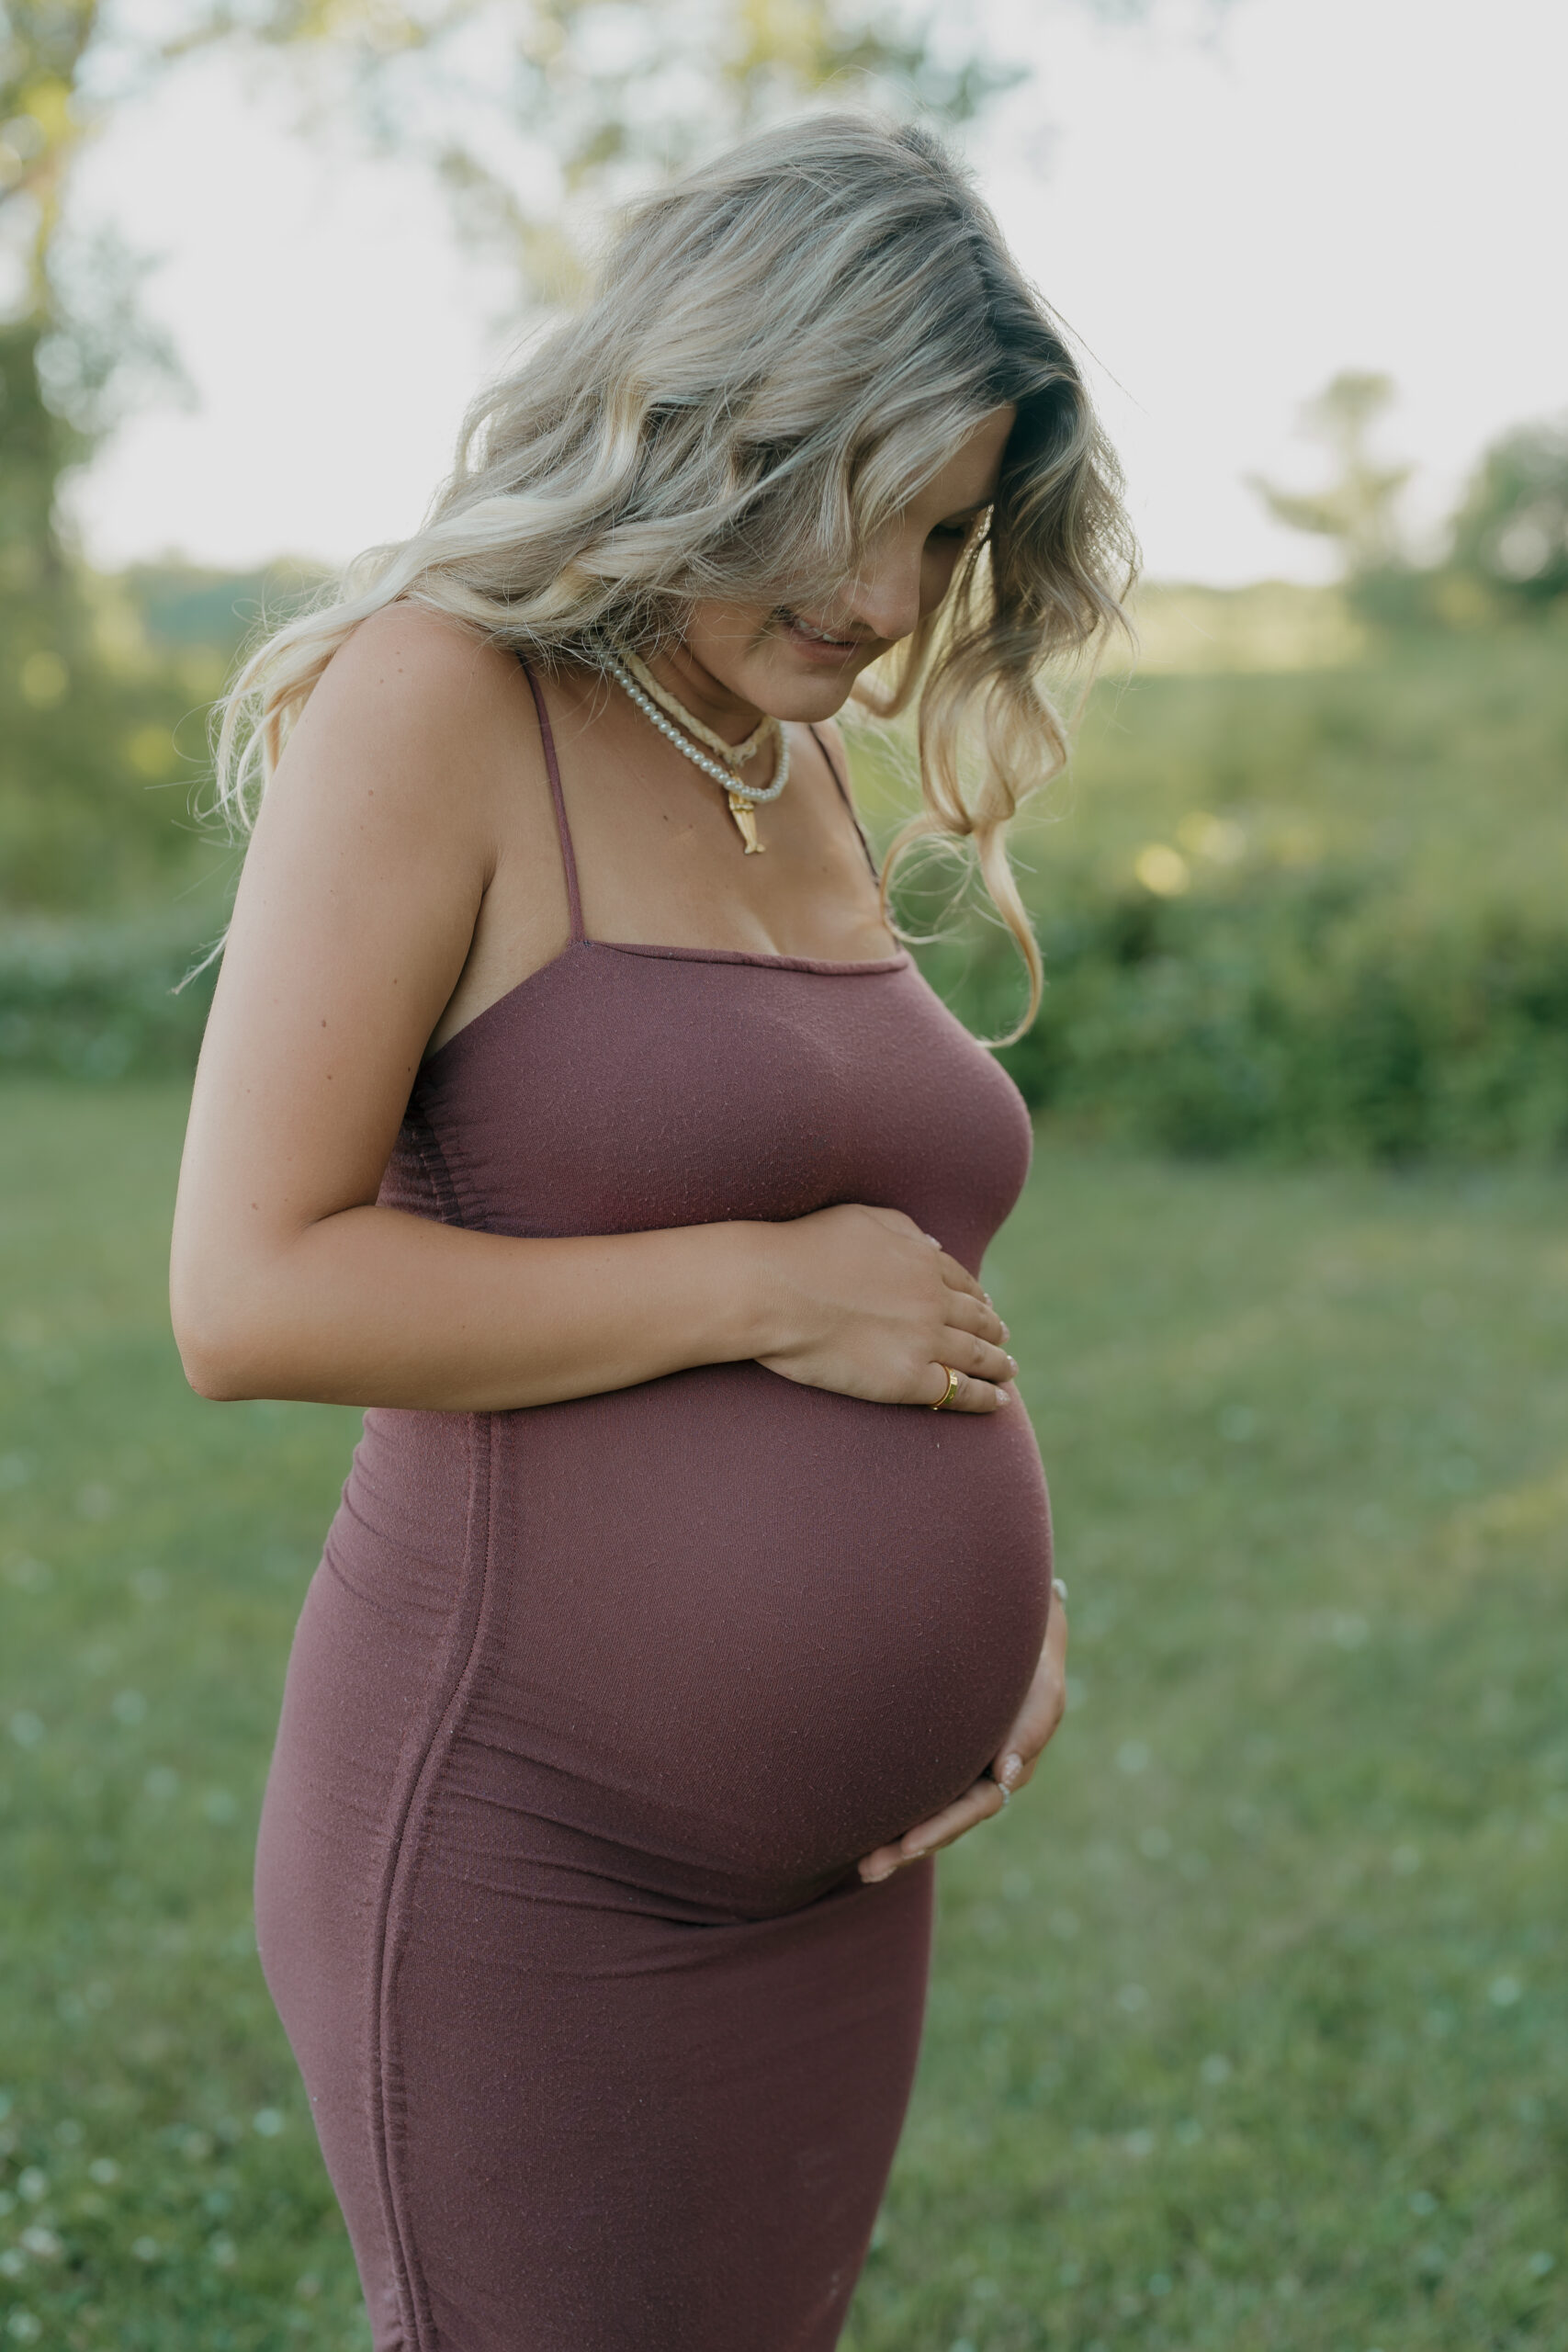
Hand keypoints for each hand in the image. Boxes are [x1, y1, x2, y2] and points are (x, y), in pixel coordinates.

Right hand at [754, 1203, 1014, 1411]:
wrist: (772, 1291)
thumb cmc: (802, 1249)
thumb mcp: (860, 1218)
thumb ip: (903, 1230)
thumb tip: (934, 1246)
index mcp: (921, 1261)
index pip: (963, 1283)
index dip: (978, 1297)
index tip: (987, 1306)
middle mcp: (932, 1301)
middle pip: (977, 1320)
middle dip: (994, 1330)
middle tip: (1004, 1340)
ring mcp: (924, 1341)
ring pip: (976, 1356)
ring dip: (998, 1365)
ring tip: (1008, 1372)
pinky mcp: (907, 1381)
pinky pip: (958, 1391)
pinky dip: (985, 1397)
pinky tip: (997, 1402)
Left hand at [858, 1580, 1068, 1883]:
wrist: (1015, 1636)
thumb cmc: (1032, 1665)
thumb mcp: (1043, 1694)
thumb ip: (1029, 1733)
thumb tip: (1007, 1777)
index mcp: (1007, 1770)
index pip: (973, 1808)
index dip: (941, 1827)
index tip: (908, 1844)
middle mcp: (980, 1779)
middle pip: (945, 1823)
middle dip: (909, 1848)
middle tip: (870, 1869)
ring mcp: (958, 1771)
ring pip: (926, 1813)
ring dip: (896, 1842)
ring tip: (862, 1866)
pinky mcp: (937, 1757)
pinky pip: (914, 1791)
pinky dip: (893, 1812)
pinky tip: (862, 1829)